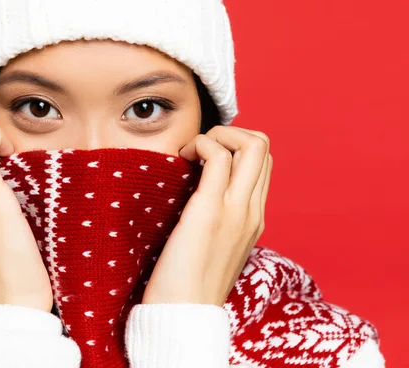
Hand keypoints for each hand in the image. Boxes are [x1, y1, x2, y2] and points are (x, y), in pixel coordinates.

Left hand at [142, 125, 272, 305]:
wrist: (183, 314)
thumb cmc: (188, 282)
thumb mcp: (213, 245)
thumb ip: (216, 218)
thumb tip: (196, 190)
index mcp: (253, 218)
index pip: (262, 164)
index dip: (236, 147)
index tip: (205, 158)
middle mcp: (252, 211)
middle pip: (265, 146)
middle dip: (231, 132)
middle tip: (200, 149)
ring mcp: (236, 210)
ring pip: (253, 143)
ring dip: (218, 135)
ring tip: (191, 153)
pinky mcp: (210, 211)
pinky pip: (218, 155)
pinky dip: (201, 144)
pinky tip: (181, 158)